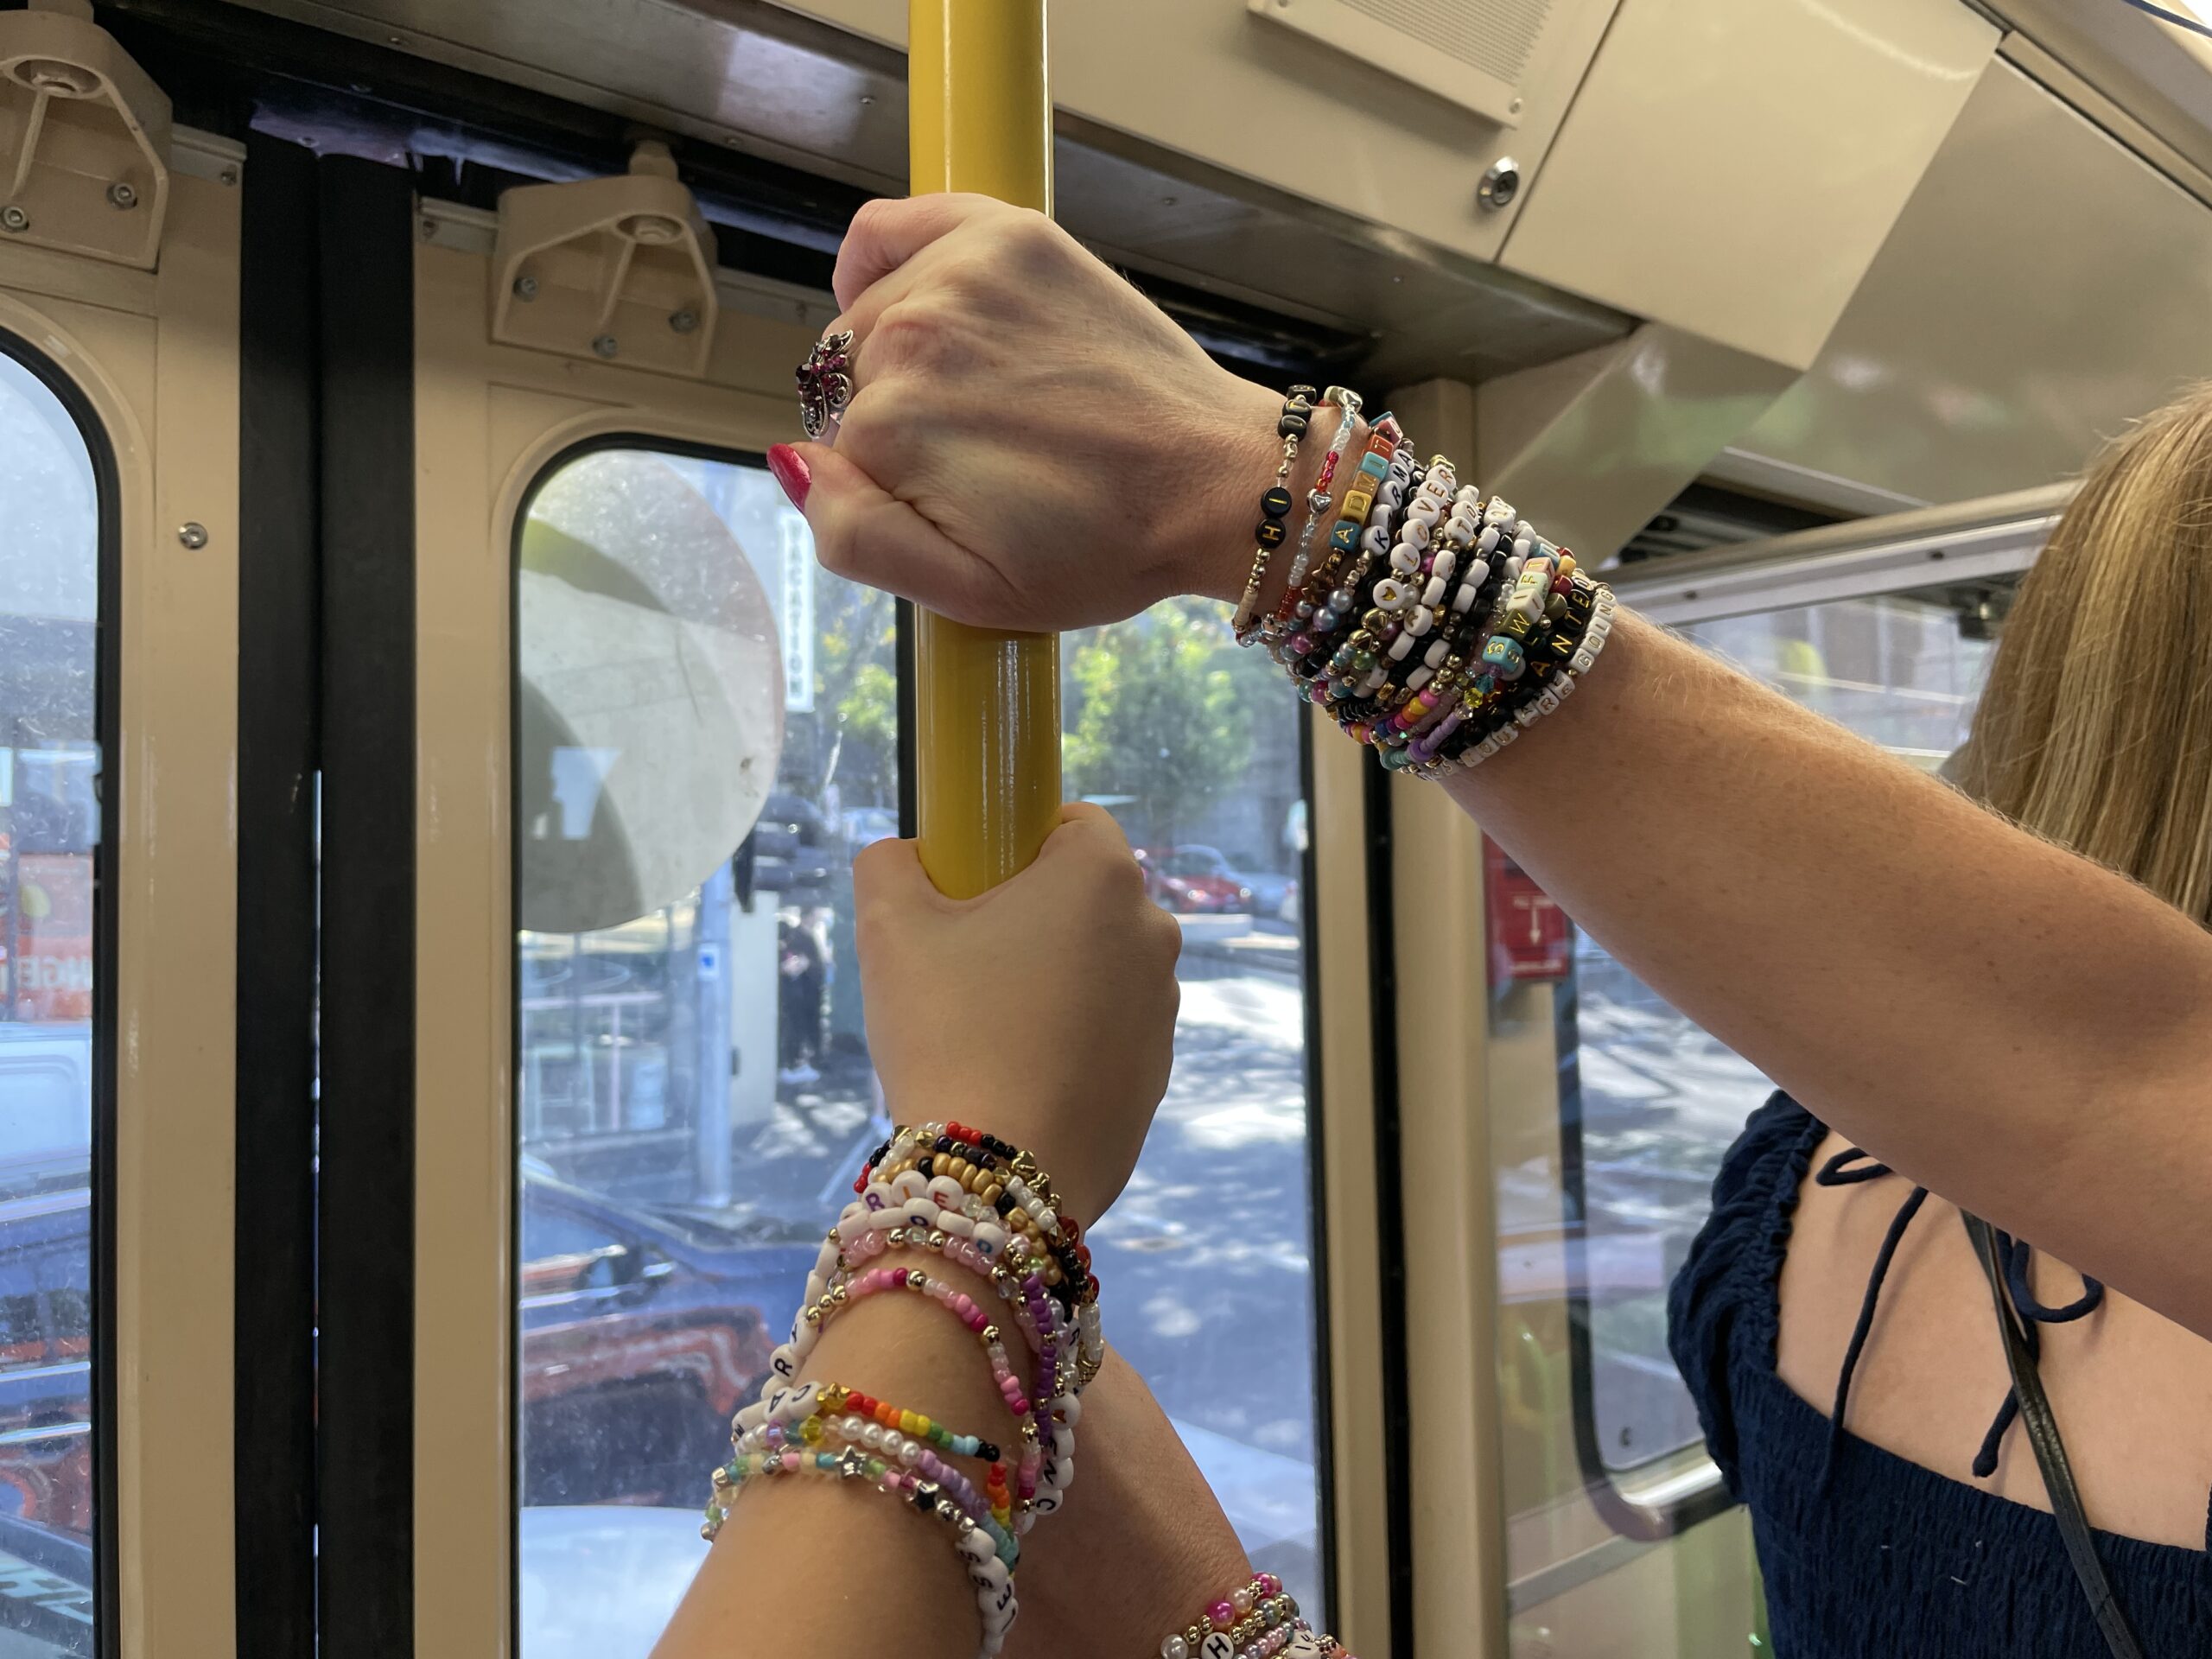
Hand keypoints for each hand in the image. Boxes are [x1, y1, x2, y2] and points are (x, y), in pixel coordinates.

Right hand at [771, 195, 1284, 630]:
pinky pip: (889, 228)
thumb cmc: (1101, 547)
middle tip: (979, 453)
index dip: (883, 479)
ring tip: (987, 395)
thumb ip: (855, 537)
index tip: (950, 496)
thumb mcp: (968, 590)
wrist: (1212, 483)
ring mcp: (961, 276)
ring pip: (870, 313)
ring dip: (903, 349)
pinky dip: (880, 256)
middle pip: (846, 377)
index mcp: (891, 427)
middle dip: (892, 415)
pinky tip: (914, 296)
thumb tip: (791, 462)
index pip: (833, 446)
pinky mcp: (1009, 236)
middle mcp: (912, 336)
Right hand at [853, 802, 1180, 1217]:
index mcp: (1103, 877)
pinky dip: (1071, 1041)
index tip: (972, 887)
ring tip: (987, 1030)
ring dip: (1053, 980)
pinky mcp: (1159, 1074)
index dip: (1017, 843)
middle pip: (1086, 898)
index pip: (1072, 822)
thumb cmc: (948, 1030)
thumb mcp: (889, 929)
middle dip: (1032, 917)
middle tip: (965, 964)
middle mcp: (1154, 933)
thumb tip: (901, 855)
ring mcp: (1164, 1009)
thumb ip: (889, 864)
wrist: (998, 1175)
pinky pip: (1108, 1032)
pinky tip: (1018, 1078)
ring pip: (1098, 968)